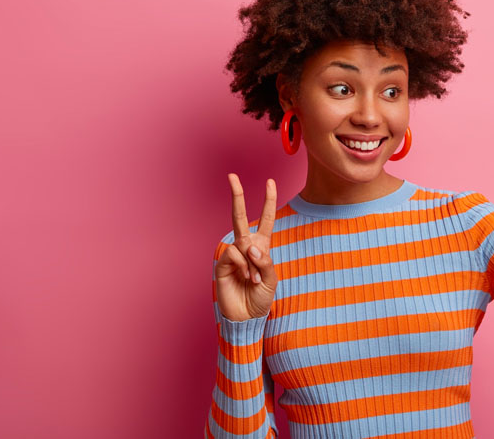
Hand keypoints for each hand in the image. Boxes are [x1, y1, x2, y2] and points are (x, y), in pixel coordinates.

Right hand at [214, 174, 278, 320]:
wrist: (246, 317)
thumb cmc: (261, 298)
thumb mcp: (271, 279)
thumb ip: (264, 261)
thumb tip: (250, 246)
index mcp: (262, 246)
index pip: (266, 219)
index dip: (268, 201)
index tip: (270, 182)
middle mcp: (246, 246)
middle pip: (240, 216)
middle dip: (237, 195)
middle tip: (232, 176)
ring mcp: (233, 254)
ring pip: (242, 243)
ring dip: (252, 262)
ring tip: (253, 280)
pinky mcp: (222, 263)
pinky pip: (233, 254)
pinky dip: (242, 265)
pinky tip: (243, 277)